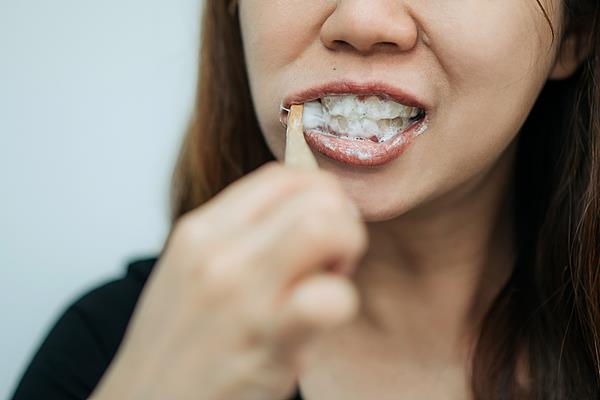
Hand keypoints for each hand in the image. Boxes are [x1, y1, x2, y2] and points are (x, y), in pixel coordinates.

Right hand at [90, 161, 367, 399]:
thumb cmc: (181, 341)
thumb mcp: (194, 270)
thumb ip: (243, 235)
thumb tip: (309, 208)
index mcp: (201, 229)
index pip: (283, 176)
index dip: (317, 196)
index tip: (317, 231)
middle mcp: (218, 251)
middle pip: (315, 194)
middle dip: (341, 221)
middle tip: (329, 260)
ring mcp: (241, 294)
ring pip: (327, 227)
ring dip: (346, 253)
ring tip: (326, 283)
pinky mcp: (266, 340)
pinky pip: (330, 299)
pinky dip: (342, 304)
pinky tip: (322, 321)